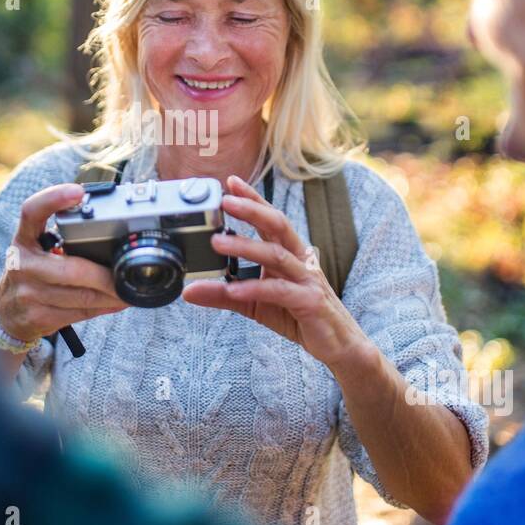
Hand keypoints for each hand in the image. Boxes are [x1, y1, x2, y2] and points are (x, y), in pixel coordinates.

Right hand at [0, 183, 129, 342]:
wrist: (6, 312)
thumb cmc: (31, 273)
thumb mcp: (35, 249)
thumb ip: (60, 238)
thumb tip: (109, 232)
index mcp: (24, 239)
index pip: (32, 212)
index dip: (53, 199)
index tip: (78, 191)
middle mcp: (23, 264)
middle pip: (73, 269)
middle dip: (106, 275)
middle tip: (128, 271)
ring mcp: (29, 293)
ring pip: (82, 296)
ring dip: (112, 295)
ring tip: (129, 290)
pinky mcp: (39, 317)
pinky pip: (80, 313)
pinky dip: (104, 308)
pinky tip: (116, 303)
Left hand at [182, 175, 368, 368]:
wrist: (336, 343)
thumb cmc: (297, 315)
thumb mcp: (253, 303)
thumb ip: (223, 295)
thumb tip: (188, 291)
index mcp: (288, 252)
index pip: (269, 218)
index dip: (252, 198)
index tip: (230, 181)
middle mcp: (299, 259)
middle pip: (276, 224)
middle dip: (251, 209)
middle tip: (225, 200)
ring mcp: (306, 279)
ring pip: (276, 254)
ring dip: (245, 246)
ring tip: (217, 242)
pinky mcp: (309, 301)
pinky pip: (279, 291)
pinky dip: (254, 288)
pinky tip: (233, 288)